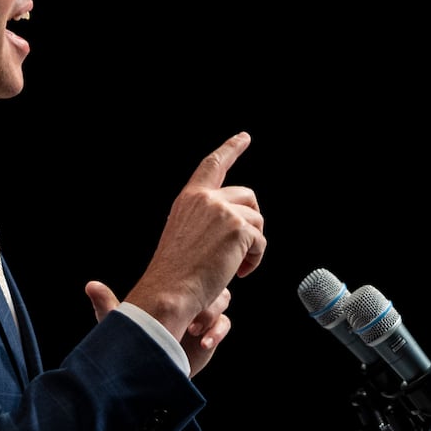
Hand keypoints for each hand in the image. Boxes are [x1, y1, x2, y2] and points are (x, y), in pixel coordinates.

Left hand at [84, 281, 230, 376]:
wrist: (148, 381)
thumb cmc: (131, 350)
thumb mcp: (120, 329)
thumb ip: (107, 306)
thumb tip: (90, 285)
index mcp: (166, 294)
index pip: (184, 274)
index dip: (186, 281)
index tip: (176, 299)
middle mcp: (184, 302)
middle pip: (207, 283)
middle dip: (204, 297)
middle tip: (188, 317)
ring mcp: (199, 318)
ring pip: (221, 301)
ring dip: (211, 313)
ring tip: (193, 331)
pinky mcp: (209, 336)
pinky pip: (225, 323)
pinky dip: (218, 331)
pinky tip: (203, 343)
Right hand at [123, 132, 264, 350]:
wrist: (169, 292)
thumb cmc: (175, 274)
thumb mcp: (185, 235)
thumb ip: (207, 220)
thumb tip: (238, 222)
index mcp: (190, 199)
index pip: (213, 166)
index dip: (230, 149)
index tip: (243, 138)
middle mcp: (206, 199)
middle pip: (248, 196)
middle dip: (252, 221)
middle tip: (243, 249)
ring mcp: (223, 211)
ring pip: (257, 221)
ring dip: (253, 245)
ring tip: (236, 266)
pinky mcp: (238, 228)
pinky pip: (261, 242)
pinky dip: (255, 260)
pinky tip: (239, 273)